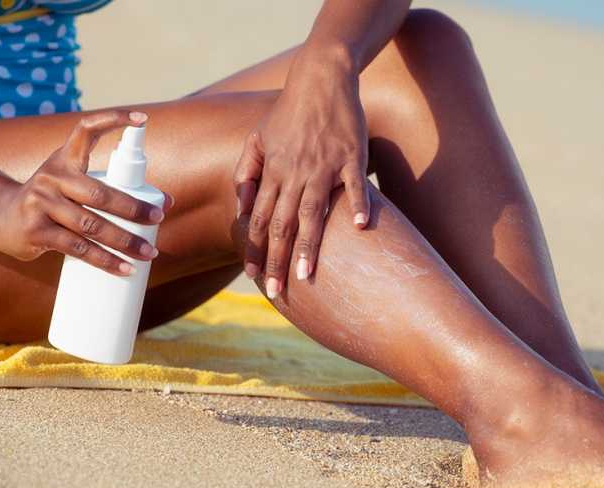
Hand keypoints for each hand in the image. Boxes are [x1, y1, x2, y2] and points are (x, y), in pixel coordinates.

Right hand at [0, 110, 173, 275]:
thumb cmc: (50, 199)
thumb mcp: (71, 182)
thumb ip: (111, 186)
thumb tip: (167, 202)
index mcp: (64, 159)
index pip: (87, 129)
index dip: (114, 119)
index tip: (143, 119)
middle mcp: (52, 177)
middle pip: (100, 193)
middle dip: (133, 208)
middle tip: (158, 217)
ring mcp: (42, 204)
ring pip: (92, 226)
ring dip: (125, 242)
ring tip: (149, 253)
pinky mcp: (36, 232)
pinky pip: (79, 249)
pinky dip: (105, 261)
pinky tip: (125, 269)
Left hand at [234, 54, 369, 297]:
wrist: (321, 80)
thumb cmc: (289, 113)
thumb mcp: (257, 138)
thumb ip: (246, 172)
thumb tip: (242, 207)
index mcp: (273, 171)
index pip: (260, 220)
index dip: (256, 250)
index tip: (255, 278)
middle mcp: (295, 172)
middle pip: (283, 224)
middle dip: (278, 260)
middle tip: (277, 291)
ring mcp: (324, 166)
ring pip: (312, 211)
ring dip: (309, 245)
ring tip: (308, 275)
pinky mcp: (351, 156)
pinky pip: (354, 184)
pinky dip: (358, 204)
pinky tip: (361, 228)